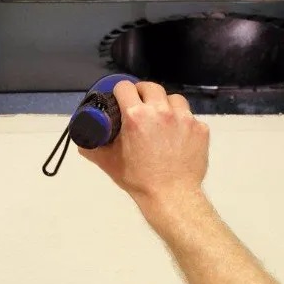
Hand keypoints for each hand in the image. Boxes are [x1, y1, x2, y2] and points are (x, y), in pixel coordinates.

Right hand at [79, 81, 209, 204]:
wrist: (172, 196)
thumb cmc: (138, 179)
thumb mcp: (108, 163)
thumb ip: (92, 148)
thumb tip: (83, 140)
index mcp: (136, 115)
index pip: (124, 87)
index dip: (120, 92)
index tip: (120, 99)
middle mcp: (161, 111)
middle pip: (150, 87)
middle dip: (142, 93)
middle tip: (140, 106)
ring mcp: (184, 118)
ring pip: (173, 98)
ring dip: (165, 104)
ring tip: (162, 119)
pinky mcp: (200, 128)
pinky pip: (190, 117)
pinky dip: (182, 123)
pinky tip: (178, 136)